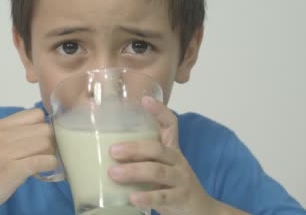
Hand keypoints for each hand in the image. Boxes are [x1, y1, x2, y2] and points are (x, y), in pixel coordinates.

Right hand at [0, 108, 56, 212]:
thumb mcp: (0, 141)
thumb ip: (20, 132)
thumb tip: (50, 131)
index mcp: (2, 125)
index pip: (37, 114)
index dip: (43, 126)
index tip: (40, 140)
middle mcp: (3, 135)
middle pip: (45, 129)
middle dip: (50, 142)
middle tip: (44, 154)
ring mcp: (6, 152)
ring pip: (46, 143)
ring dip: (50, 154)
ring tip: (43, 163)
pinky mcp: (12, 169)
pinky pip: (42, 161)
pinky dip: (50, 164)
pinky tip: (45, 169)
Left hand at [107, 97, 219, 214]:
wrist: (201, 210)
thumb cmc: (172, 186)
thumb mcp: (159, 167)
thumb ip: (140, 159)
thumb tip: (104, 152)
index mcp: (171, 150)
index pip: (170, 125)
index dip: (160, 111)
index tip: (145, 100)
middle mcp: (177, 161)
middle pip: (157, 149)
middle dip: (134, 148)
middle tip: (112, 151)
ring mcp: (181, 180)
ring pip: (158, 172)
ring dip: (134, 171)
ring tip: (113, 173)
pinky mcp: (180, 199)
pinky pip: (162, 197)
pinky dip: (147, 197)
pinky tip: (132, 197)